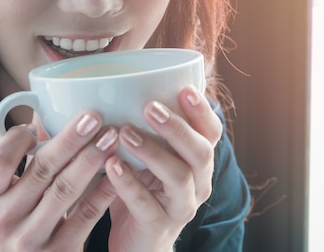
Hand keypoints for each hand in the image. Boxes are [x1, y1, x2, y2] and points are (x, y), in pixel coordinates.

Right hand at [0, 112, 119, 250]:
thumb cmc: (22, 224)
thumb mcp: (11, 196)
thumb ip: (23, 159)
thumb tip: (42, 111)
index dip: (19, 137)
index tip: (41, 121)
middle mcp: (4, 219)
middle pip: (41, 170)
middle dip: (71, 139)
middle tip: (93, 117)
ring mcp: (30, 239)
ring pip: (65, 190)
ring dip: (91, 159)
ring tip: (110, 137)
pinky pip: (86, 214)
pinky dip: (104, 189)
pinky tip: (118, 169)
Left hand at [100, 86, 222, 251]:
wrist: (137, 243)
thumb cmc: (142, 189)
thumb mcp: (149, 158)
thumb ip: (145, 129)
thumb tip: (118, 87)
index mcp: (199, 162)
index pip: (211, 132)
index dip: (202, 111)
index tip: (184, 89)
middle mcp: (199, 183)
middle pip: (201, 151)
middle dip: (177, 127)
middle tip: (149, 107)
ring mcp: (182, 206)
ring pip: (178, 176)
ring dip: (151, 151)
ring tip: (124, 133)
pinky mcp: (158, 226)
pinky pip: (146, 203)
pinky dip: (128, 182)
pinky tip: (111, 165)